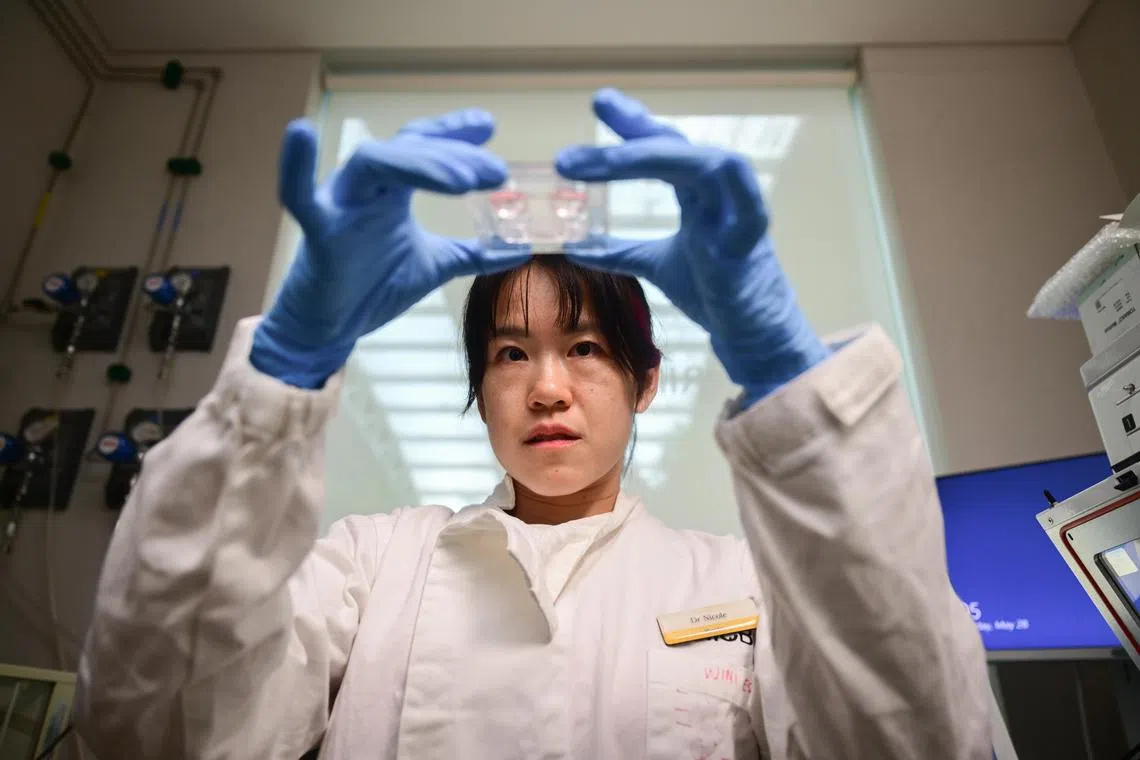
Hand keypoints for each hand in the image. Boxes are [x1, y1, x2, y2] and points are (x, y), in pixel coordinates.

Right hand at [252, 111, 530, 387]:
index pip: (425, 146)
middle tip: (497, 172)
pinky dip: (295, 166)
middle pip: (411, 149)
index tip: (488, 126)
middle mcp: (368, 187)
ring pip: (375, 161)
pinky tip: (301, 133)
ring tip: (464, 180)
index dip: (454, 132)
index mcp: (393, 190)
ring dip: (421, 164)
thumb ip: (475, 253)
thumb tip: (521, 248)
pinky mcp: (318, 230)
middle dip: (456, 156)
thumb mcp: (436, 265)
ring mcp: (342, 204)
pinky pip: (299, 194)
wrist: (333, 328)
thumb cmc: (373, 288)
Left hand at [555, 89, 828, 405]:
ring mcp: (737, 214)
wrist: (750, 332)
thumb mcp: (655, 264)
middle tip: (584, 133)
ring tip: (607, 162)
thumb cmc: (712, 290)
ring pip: (710, 164)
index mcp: (697, 191)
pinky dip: (723, 191)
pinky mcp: (751, 244)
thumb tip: (573, 245)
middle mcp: (719, 193)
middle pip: (678, 147)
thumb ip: (618, 250)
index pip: (662, 146)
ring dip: (658, 156)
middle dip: (634, 134)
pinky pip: (746, 209)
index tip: (601, 102)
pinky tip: (690, 181)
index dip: (634, 122)